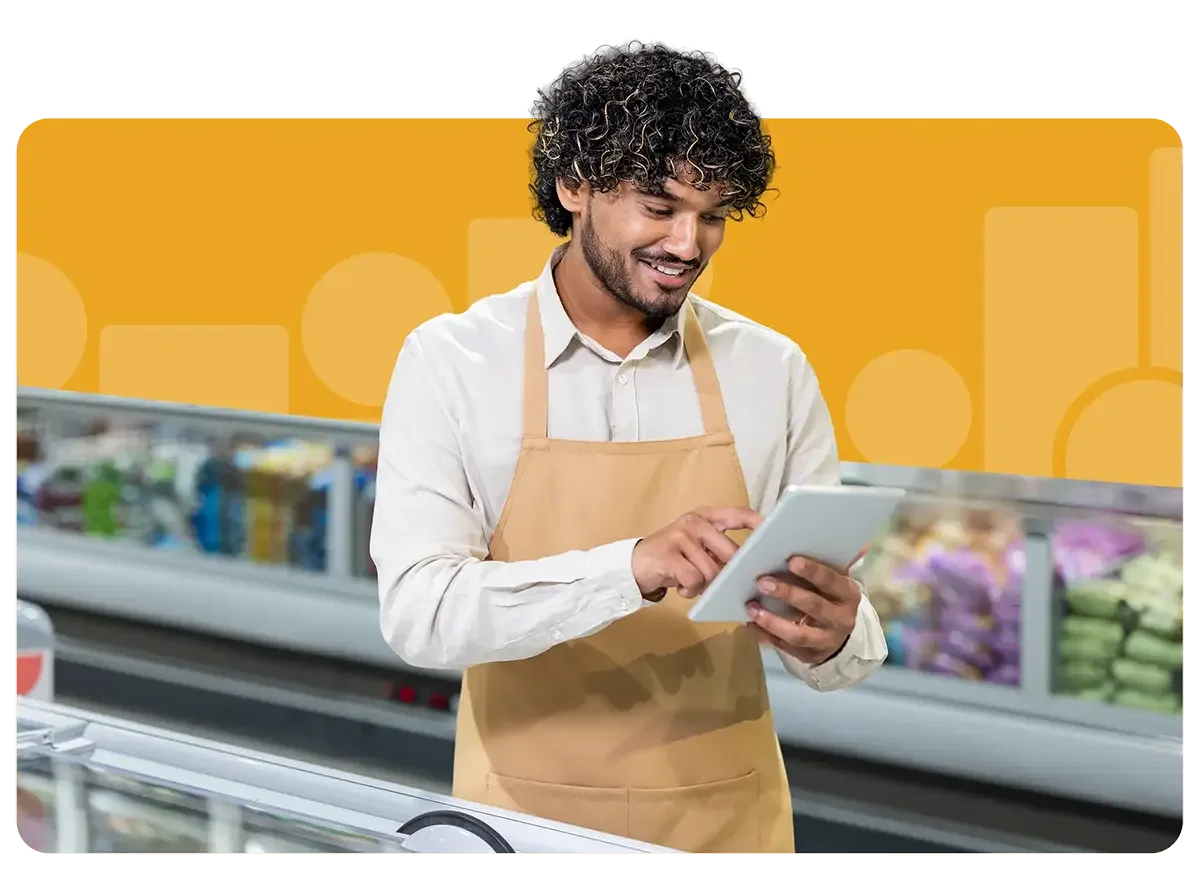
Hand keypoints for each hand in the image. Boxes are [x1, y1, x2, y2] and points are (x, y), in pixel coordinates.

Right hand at [632, 507, 762, 599]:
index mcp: (707, 517)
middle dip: (730, 574)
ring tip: (694, 584)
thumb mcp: (699, 548)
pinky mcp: (668, 555)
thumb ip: (721, 550)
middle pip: (730, 552)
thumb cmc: (675, 558)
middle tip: (723, 585)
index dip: (759, 524)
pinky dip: (691, 590)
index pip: (739, 514)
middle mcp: (695, 522)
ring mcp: (681, 536)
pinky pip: (693, 579)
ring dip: (705, 585)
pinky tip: (682, 588)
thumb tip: (752, 568)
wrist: (637, 564)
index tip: (776, 534)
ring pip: (712, 570)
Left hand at [745, 550, 864, 663]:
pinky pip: (784, 647)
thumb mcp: (837, 579)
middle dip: (787, 593)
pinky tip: (750, 624)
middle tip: (762, 582)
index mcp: (848, 594)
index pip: (831, 581)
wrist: (839, 634)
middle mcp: (841, 618)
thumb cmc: (831, 596)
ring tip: (752, 608)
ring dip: (773, 621)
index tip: (791, 561)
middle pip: (813, 605)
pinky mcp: (809, 655)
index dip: (812, 571)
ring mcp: (825, 640)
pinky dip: (765, 635)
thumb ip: (836, 561)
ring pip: (798, 634)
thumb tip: (860, 544)